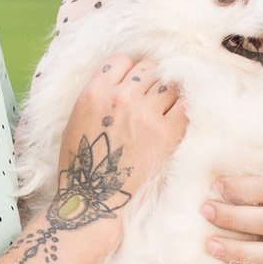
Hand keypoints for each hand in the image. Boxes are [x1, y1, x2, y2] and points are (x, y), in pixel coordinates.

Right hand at [55, 55, 186, 225]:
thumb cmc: (83, 167)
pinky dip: (184, 108)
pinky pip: (186, 104)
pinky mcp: (169, 133)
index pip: (121, 60)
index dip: (128, 72)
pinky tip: (177, 120)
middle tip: (150, 103)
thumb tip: (120, 80)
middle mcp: (121, 98)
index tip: (131, 87)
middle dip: (150, 82)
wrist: (96, 203)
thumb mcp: (76, 122)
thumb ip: (97, 97)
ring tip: (164, 113)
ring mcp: (146, 114)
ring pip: (170, 83)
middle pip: (149, 68)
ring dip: (169, 95)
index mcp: (94, 94)